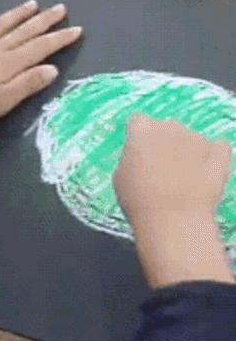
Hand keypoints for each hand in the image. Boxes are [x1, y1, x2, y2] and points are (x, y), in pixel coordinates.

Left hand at [0, 0, 82, 128]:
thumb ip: (28, 83)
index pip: (39, 48)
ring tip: (32, 4)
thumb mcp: (4, 101)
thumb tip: (52, 68)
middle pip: (22, 32)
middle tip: (60, 8)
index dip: (58, 39)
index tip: (76, 30)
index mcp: (8, 63)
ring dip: (16, 15)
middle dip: (43, 21)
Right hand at [113, 114, 232, 224]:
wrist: (173, 219)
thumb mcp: (120, 177)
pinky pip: (216, 149)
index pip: (138, 121)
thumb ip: (131, 159)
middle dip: (163, 144)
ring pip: (190, 140)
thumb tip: (140, 158)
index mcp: (142, 132)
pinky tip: (202, 175)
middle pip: (166, 129)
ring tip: (182, 180)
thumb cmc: (138, 200)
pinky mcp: (220, 154)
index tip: (138, 152)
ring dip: (187, 153)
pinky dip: (211, 158)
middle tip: (159, 170)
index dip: (138, 136)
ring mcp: (198, 139)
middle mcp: (171, 128)